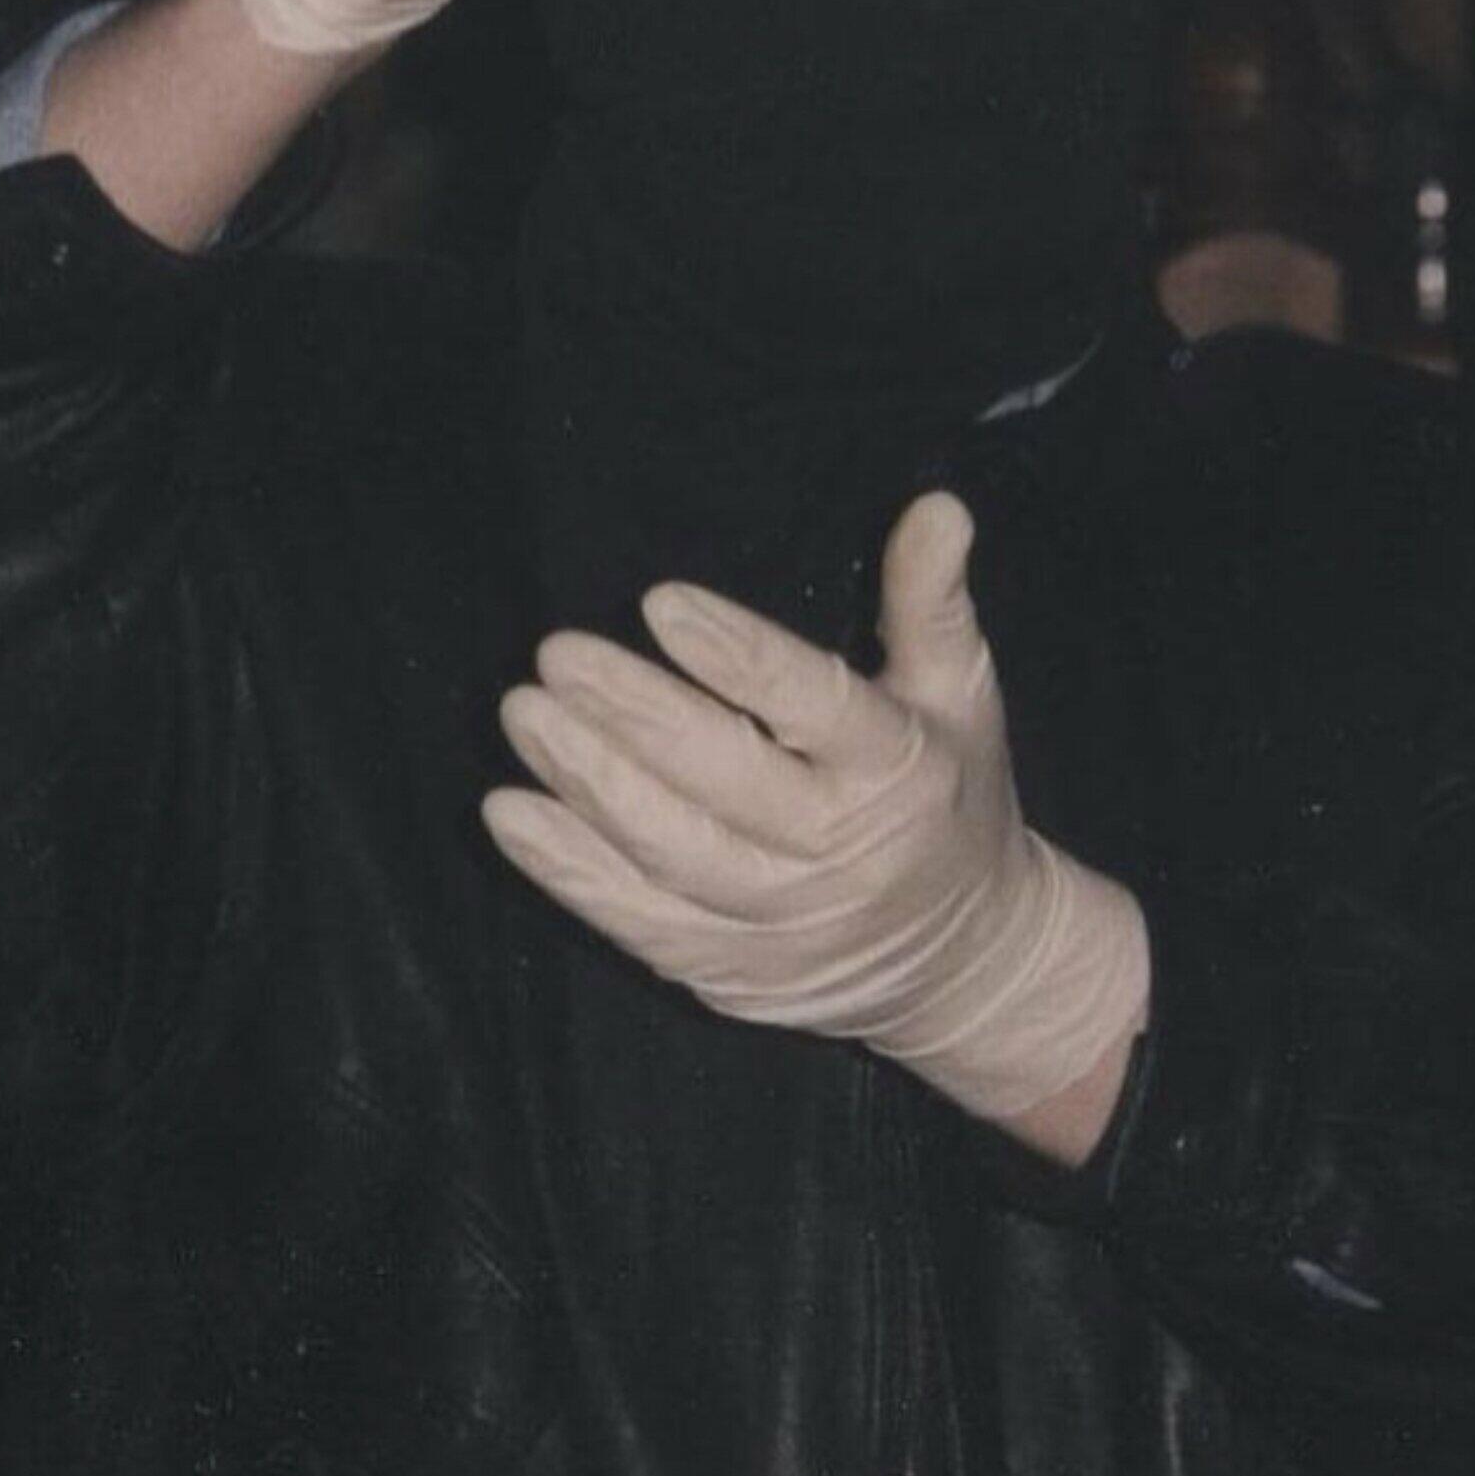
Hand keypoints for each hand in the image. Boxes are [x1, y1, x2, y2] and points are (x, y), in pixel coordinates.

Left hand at [483, 492, 1150, 1143]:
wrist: (961, 958)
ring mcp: (784, 920)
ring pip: (671, 851)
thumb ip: (931, 599)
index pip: (817, 706)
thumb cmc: (948, 793)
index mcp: (902, 770)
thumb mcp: (959, 692)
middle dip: (634, 713)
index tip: (661, 602)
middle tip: (559, 653)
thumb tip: (937, 505)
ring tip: (525, 713)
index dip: (740, 656)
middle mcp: (844, 849)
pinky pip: (638, 922)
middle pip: (726, 779)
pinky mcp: (730, 970)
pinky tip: (513, 813)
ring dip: (588, 783)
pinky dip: (569, 872)